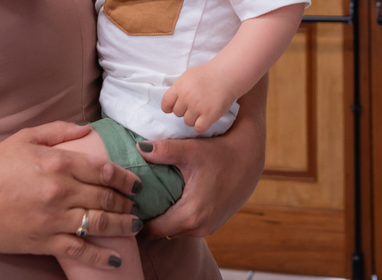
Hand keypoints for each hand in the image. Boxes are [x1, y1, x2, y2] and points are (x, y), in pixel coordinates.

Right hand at [0, 121, 141, 268]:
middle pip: (106, 197)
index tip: (135, 183)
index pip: (104, 170)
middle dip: (127, 202)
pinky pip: (80, 251)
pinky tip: (115, 260)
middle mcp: (60, 190)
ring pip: (100, 223)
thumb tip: (87, 129)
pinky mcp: (44, 241)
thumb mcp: (24, 138)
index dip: (125, 178)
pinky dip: (101, 257)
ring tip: (135, 226)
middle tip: (137, 205)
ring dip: (124, 226)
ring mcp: (53, 218)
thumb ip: (58, 130)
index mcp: (57, 162)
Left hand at [143, 77, 267, 238]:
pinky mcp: (214, 224)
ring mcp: (208, 228)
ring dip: (165, 218)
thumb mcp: (192, 150)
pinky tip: (174, 198)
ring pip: (176, 230)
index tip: (129, 203)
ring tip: (153, 198)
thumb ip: (165, 151)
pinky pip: (188, 226)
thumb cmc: (222, 152)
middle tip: (137, 199)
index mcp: (191, 214)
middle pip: (163, 232)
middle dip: (150, 218)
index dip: (139, 217)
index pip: (153, 229)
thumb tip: (140, 148)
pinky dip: (179, 217)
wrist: (251, 157)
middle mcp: (199, 227)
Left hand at [161, 63, 238, 134]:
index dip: (170, 107)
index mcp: (180, 86)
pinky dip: (202, 126)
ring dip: (194, 118)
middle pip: (177, 114)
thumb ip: (178, 89)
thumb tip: (170, 103)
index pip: (166, 104)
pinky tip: (206, 119)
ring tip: (203, 109)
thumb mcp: (188, 76)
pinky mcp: (209, 114)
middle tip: (196, 104)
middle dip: (185, 111)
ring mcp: (198, 106)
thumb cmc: (208, 75)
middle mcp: (187, 96)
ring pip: (188, 122)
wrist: (227, 74)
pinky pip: (199, 128)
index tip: (176, 107)